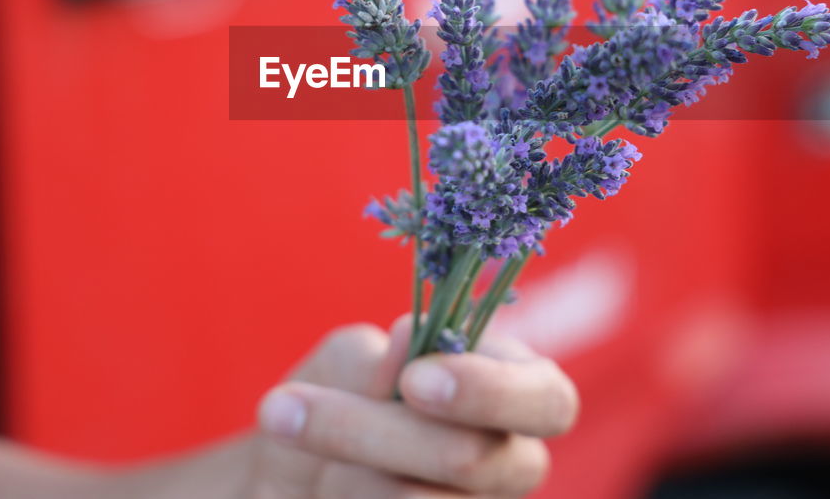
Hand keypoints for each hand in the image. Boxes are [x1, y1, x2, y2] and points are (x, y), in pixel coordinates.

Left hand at [246, 318, 577, 497]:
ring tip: (281, 431)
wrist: (288, 475)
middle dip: (376, 433)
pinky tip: (297, 488)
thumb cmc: (337, 396)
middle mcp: (509, 468)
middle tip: (283, 409)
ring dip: (337, 471)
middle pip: (475, 462)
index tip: (415, 379)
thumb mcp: (347, 363)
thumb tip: (405, 344)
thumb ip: (376, 360)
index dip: (492, 391)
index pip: (548, 401)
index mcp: (516, 398)